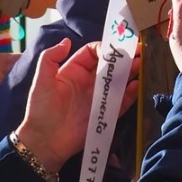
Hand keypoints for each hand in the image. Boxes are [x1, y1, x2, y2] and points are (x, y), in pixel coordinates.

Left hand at [17, 40, 139, 173]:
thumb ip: (50, 58)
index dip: (104, 48)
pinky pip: (121, 101)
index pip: (93, 53)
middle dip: (123, 58)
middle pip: (109, 66)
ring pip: (118, 81)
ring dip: (130, 72)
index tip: (115, 48)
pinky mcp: (105, 114)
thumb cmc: (41, 109)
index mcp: (74, 71)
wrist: (45, 141)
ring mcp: (98, 98)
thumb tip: (67, 40)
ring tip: (141, 65)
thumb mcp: (41, 81)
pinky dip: (130, 94)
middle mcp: (88, 82)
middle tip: (138, 52)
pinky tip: (136, 85)